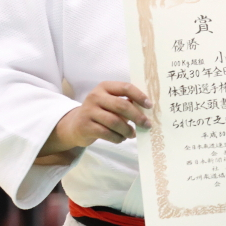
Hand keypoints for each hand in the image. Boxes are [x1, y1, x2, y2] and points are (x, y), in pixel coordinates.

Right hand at [38, 82, 152, 156]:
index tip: (150, 106)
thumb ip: (126, 102)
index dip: (139, 96)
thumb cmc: (100, 113)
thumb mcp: (110, 103)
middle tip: (147, 124)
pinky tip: (121, 138)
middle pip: (121, 105)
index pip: (125, 87)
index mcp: (105, 86)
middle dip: (137, 116)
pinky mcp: (86, 126)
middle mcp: (95, 96)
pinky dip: (118, 138)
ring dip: (127, 130)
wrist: (75, 125)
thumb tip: (147, 109)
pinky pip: (107, 133)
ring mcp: (89, 111)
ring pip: (115, 121)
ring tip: (132, 134)